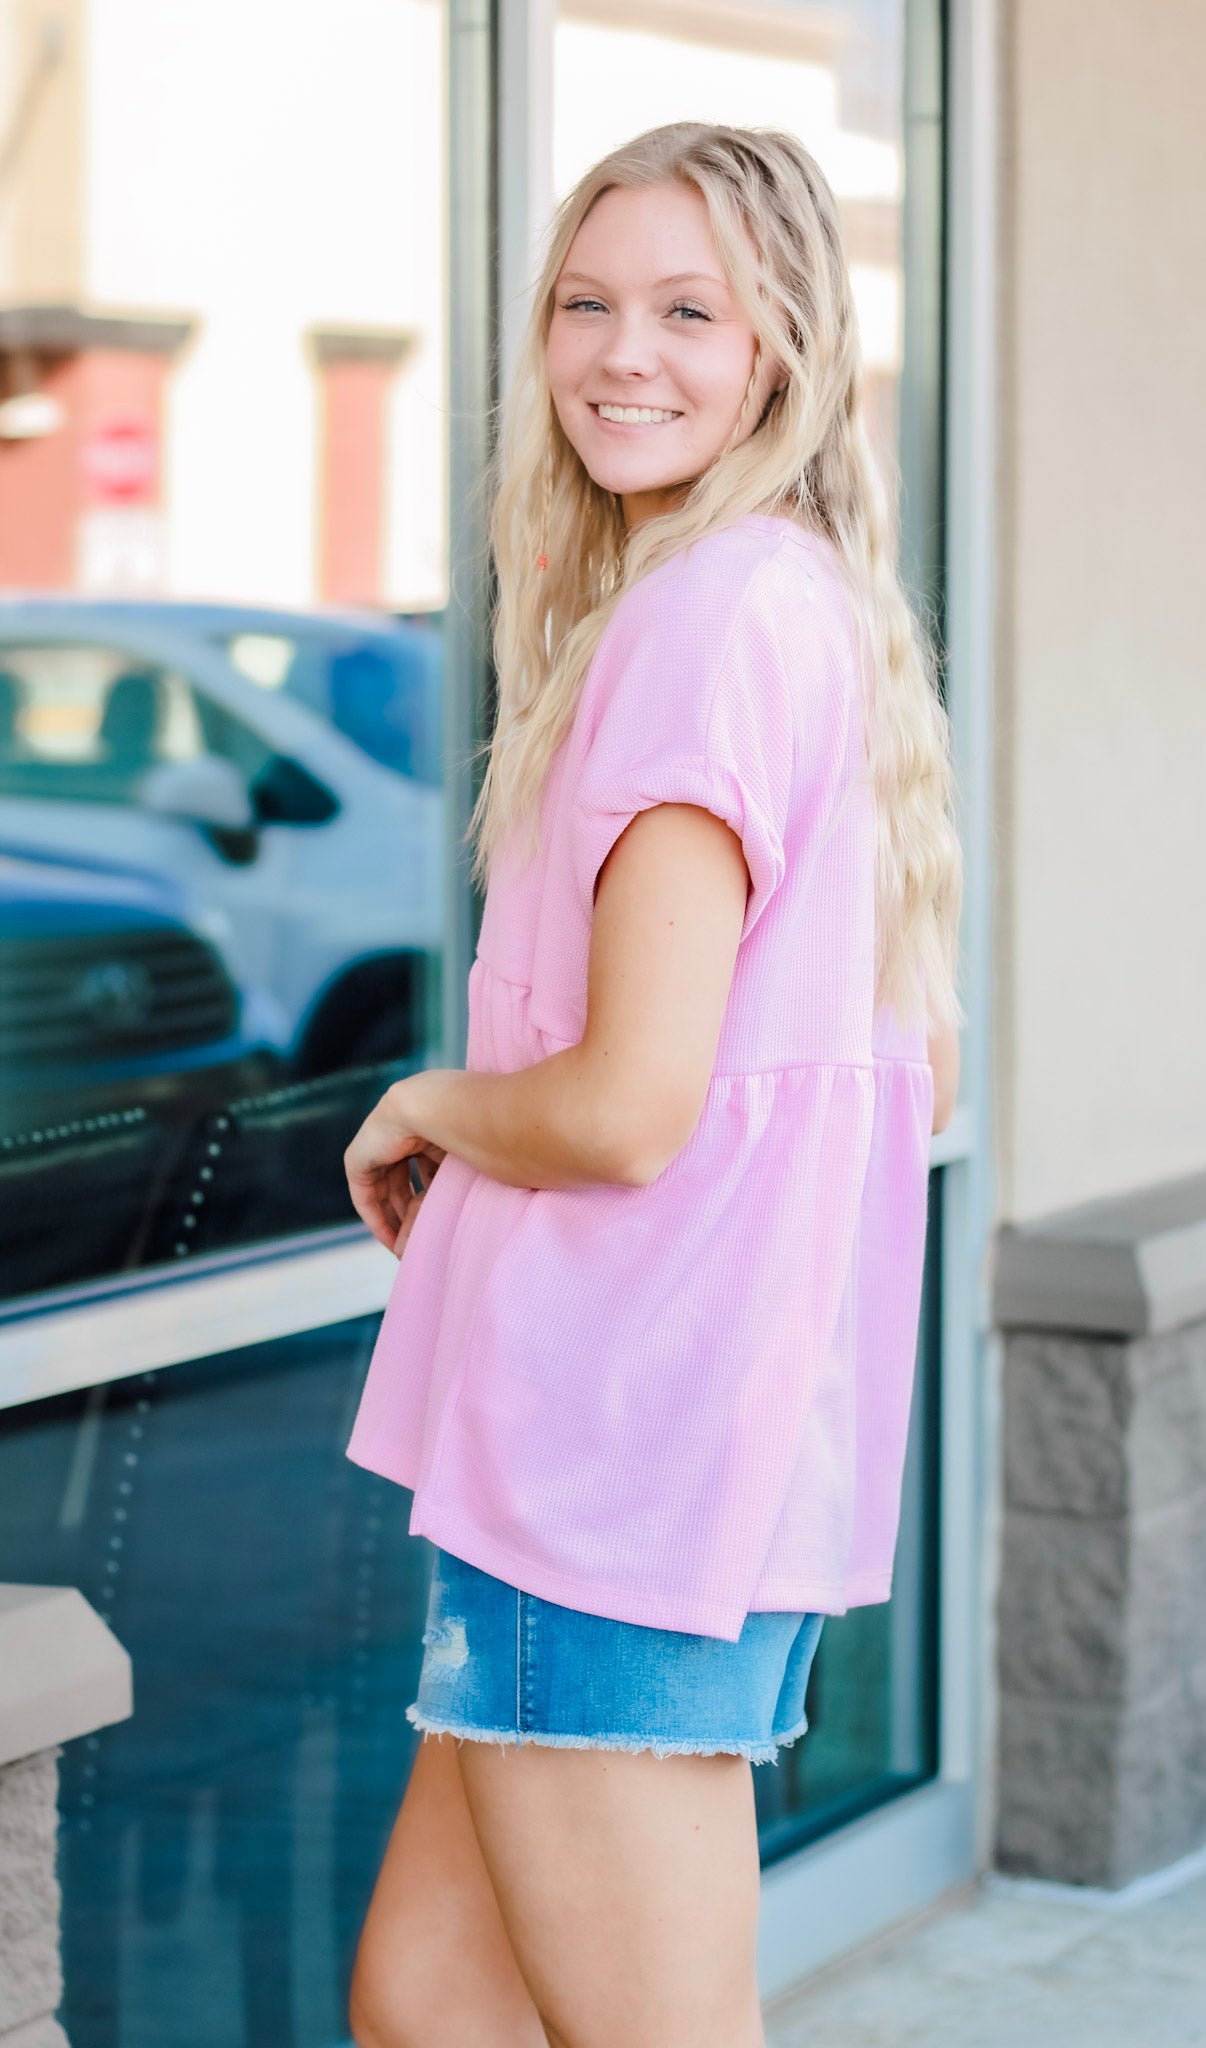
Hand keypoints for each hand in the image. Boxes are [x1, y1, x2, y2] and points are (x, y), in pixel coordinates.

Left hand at [344, 1079, 447, 1256]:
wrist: (429, 1107)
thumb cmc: (459, 1126)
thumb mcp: (459, 1159)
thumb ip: (454, 1181)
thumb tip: (456, 1210)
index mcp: (423, 1128)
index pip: (423, 1169)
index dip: (430, 1197)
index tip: (438, 1222)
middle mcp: (397, 1135)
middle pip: (400, 1183)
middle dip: (409, 1212)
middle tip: (420, 1240)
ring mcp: (375, 1145)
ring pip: (383, 1191)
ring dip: (394, 1219)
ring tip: (408, 1245)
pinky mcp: (356, 1160)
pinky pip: (365, 1196)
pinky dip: (376, 1219)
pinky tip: (390, 1239)